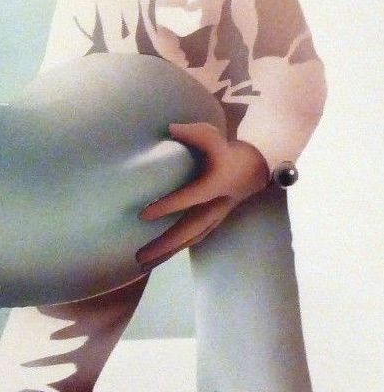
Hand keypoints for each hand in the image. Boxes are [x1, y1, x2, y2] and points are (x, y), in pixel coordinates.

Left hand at [136, 122, 269, 267]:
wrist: (253, 169)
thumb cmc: (226, 151)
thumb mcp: (214, 136)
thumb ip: (194, 132)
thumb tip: (170, 127)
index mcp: (216, 184)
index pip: (191, 197)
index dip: (169, 206)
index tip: (143, 215)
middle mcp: (216, 205)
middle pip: (190, 229)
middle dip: (165, 244)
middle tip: (139, 256)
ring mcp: (214, 217)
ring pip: (191, 239)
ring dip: (167, 253)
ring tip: (141, 264)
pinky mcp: (210, 223)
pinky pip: (191, 239)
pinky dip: (173, 251)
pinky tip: (154, 260)